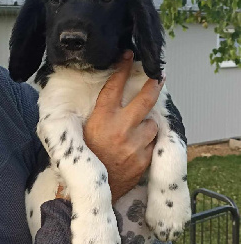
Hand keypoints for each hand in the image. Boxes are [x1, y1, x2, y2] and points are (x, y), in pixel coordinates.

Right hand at [84, 50, 164, 203]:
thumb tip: (109, 94)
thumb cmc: (88, 156)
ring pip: (151, 123)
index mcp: (101, 119)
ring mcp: (134, 144)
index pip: (114, 86)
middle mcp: (120, 128)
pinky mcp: (144, 158)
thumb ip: (99, 113)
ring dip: (147, 124)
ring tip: (137, 131)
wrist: (95, 187)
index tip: (128, 56)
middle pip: (144, 100)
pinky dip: (147, 141)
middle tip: (159, 76)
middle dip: (153, 85)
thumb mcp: (84, 130)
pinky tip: (138, 146)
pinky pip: (152, 142)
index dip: (122, 68)